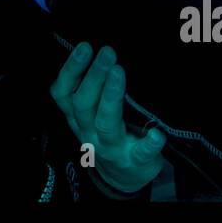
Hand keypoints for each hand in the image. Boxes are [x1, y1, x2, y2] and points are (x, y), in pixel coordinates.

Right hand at [50, 41, 165, 194]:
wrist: (123, 176)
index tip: (85, 46)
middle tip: (108, 52)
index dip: (71, 70)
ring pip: (106, 123)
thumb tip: (97, 49)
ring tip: (119, 72)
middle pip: (84, 104)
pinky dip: (148, 144)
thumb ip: (89, 87)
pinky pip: (140, 153)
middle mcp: (88, 131)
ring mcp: (111, 148)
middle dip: (94, 76)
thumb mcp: (89, 113)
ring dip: (111, 97)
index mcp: (76, 117)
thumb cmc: (106, 132)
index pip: (63, 93)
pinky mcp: (134, 161)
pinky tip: (158, 134)